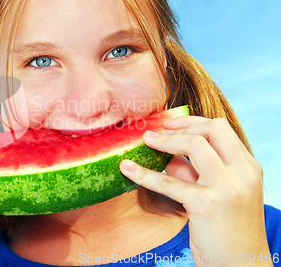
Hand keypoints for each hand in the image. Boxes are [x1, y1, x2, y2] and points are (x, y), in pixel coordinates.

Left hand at [120, 116, 271, 266]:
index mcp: (249, 168)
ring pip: (193, 145)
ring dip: (165, 142)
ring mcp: (226, 188)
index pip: (221, 128)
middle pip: (211, 129)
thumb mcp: (220, 194)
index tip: (170, 124)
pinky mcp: (205, 204)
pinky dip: (143, 173)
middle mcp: (242, 173)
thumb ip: (196, 172)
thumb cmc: (228, 231)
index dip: (192, 122)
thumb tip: (168, 156)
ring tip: (145, 143)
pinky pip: (168, 181)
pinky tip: (127, 168)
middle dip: (181, 127)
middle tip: (157, 134)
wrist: (241, 266)